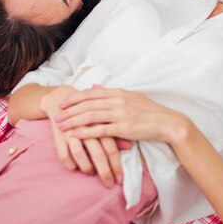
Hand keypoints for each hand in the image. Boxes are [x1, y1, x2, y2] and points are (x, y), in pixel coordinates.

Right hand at [41, 86, 131, 187]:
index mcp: (102, 123)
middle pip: (98, 153)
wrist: (64, 98)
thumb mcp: (105, 120)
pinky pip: (63, 154)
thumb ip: (116, 133)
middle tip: (109, 184)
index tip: (120, 180)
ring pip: (80, 154)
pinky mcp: (59, 134)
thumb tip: (130, 146)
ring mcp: (73, 130)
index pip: (112, 148)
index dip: (116, 165)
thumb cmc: (90, 113)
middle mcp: (89, 127)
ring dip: (86, 167)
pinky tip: (74, 169)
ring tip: (91, 174)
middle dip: (105, 172)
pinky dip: (69, 164)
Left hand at [56, 86, 190, 144]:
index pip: (91, 93)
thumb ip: (111, 92)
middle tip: (55, 115)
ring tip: (60, 126)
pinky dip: (85, 133)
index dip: (75, 98)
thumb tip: (94, 87)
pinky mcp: (123, 128)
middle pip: (87, 104)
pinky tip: (74, 136)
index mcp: (119, 92)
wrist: (167, 123)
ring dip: (73, 121)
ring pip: (90, 116)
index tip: (63, 102)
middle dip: (69, 110)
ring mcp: (120, 114)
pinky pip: (99, 130)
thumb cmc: (150, 110)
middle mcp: (118, 101)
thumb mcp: (131, 96)